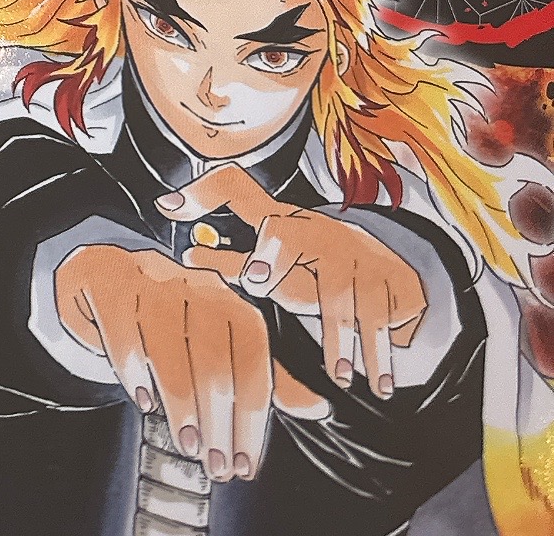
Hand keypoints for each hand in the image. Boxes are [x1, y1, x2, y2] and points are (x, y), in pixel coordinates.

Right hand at [54, 243, 327, 480]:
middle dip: (218, 424)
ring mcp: (151, 284)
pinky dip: (134, 376)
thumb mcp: (222, 343)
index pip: (253, 365)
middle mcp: (195, 287)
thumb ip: (266, 377)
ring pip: (169, 354)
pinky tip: (143, 402)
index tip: (247, 465)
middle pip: (212, 364)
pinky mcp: (112, 287)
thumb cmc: (176, 321)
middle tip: (217, 465)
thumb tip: (318, 408)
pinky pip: (124, 338)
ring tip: (187, 444)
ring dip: (181, 409)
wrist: (111, 276)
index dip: (253, 420)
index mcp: (231, 303)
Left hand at [160, 167, 426, 397]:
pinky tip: (380, 384)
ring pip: (341, 291)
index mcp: (280, 222)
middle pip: (290, 235)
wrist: (382, 262)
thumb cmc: (309, 262)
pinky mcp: (398, 279)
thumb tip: (181, 240)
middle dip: (272, 256)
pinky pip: (387, 317)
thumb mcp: (270, 257)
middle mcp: (315, 230)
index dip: (207, 197)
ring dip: (338, 335)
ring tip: (336, 374)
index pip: (236, 191)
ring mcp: (358, 253)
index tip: (178, 215)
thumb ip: (229, 259)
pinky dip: (384, 354)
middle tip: (256, 282)